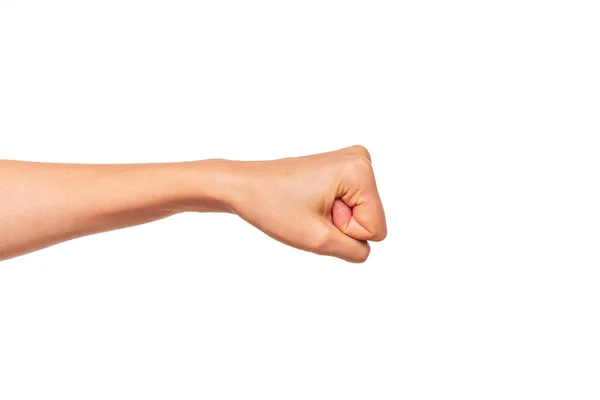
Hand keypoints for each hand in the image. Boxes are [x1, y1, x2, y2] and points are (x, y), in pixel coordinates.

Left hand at [228, 145, 386, 262]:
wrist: (243, 186)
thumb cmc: (273, 206)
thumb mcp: (318, 240)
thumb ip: (355, 251)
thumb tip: (366, 248)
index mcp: (360, 170)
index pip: (375, 230)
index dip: (344, 232)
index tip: (316, 215)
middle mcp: (361, 160)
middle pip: (370, 220)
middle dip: (339, 225)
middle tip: (310, 212)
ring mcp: (351, 162)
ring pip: (360, 215)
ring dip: (334, 220)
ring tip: (308, 206)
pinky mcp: (341, 169)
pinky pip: (350, 206)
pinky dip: (330, 211)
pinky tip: (310, 201)